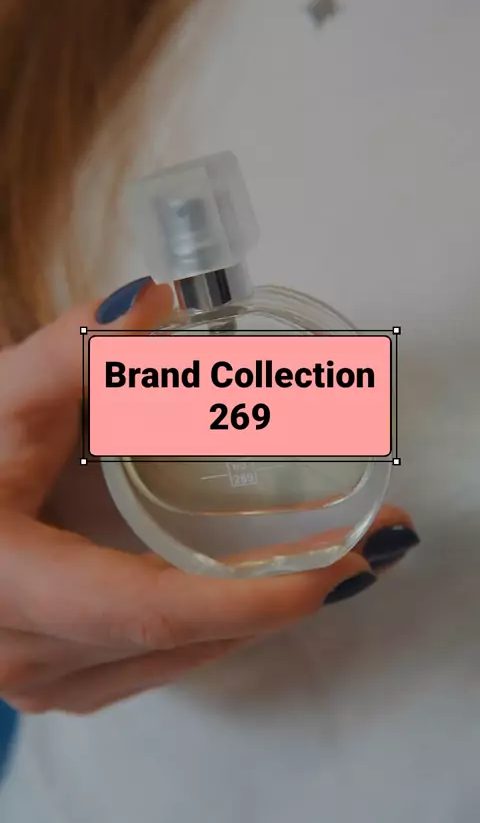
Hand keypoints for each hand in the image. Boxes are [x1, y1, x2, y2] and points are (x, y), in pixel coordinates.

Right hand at [0, 277, 418, 713]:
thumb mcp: (0, 404)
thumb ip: (68, 351)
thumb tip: (152, 299)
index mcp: (15, 589)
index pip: (152, 610)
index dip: (251, 597)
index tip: (341, 567)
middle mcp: (33, 659)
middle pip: (184, 640)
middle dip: (286, 599)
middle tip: (371, 545)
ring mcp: (46, 683)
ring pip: (177, 659)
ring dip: (258, 615)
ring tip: (332, 561)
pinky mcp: (60, 678)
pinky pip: (155, 663)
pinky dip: (215, 626)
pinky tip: (250, 587)